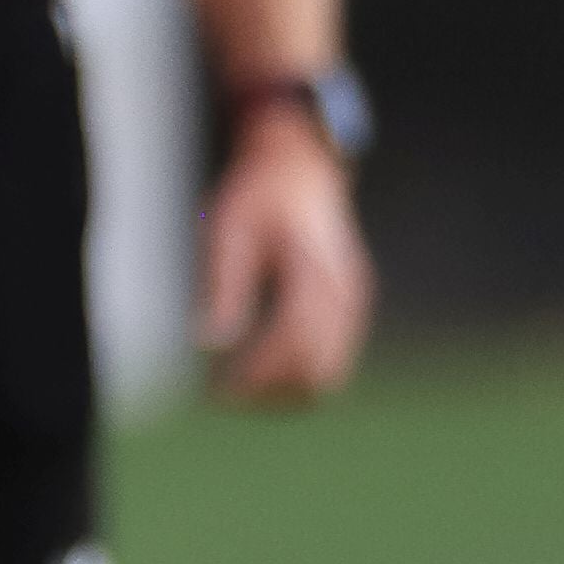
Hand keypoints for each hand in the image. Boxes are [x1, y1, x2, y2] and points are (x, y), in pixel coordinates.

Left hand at [197, 110, 375, 404]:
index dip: (256, 374)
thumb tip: (209, 346)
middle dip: (266, 392)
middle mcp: (345, 291)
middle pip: (315, 369)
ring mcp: (353, 302)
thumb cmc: (257, 196)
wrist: (300, 169)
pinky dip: (296, 377)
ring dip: (283, 393)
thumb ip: (224, 287)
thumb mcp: (228, 231)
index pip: (293, 340)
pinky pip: (330, 361)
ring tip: (234, 388)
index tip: (216, 389)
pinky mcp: (350, 309)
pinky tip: (256, 372)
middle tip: (217, 394)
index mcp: (314, 269)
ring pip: (327, 375)